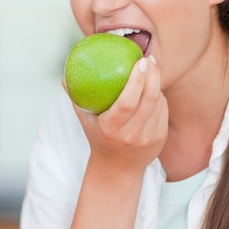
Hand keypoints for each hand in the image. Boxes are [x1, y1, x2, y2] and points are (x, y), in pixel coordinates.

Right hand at [73, 56, 167, 173]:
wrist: (117, 169)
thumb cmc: (97, 137)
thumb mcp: (84, 120)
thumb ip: (75, 97)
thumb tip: (65, 75)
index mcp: (112, 128)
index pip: (128, 101)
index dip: (137, 80)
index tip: (140, 61)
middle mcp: (132, 135)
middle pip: (149, 99)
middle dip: (153, 75)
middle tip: (148, 59)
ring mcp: (149, 138)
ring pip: (159, 103)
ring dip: (156, 84)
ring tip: (151, 70)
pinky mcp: (161, 139)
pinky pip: (163, 110)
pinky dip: (160, 96)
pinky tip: (154, 86)